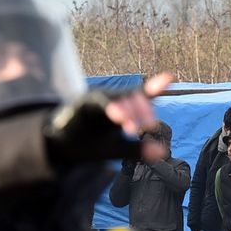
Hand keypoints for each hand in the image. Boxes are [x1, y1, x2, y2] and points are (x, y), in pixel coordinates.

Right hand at [45, 74, 173, 166]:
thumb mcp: (118, 149)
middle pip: (133, 97)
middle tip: (149, 126)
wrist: (61, 148)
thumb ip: (139, 149)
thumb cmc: (91, 144)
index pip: (141, 96)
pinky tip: (118, 117)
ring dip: (128, 110)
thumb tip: (163, 152)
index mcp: (123, 108)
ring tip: (133, 125)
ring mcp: (97, 98)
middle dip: (143, 111)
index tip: (170, 78)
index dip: (155, 87)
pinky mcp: (82, 102)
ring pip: (118, 99)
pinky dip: (110, 108)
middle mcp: (112, 99)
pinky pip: (99, 102)